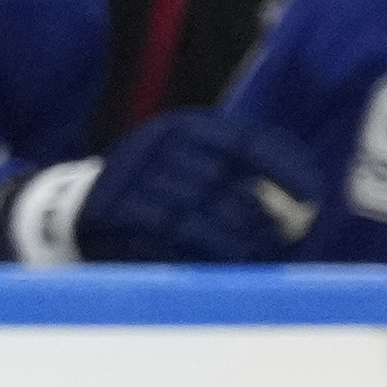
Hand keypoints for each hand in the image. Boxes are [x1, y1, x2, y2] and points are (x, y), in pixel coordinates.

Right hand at [74, 109, 323, 263]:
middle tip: (285, 238)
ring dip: (235, 235)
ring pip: (200, 205)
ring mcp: (135, 173)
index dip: (287, 166)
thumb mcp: (193, 171)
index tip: (315, 195)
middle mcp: (161, 141)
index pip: (250, 139)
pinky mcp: (115, 206)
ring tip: (256, 254)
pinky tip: (226, 260)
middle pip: (227, 178)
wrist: (71, 211)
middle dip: (261, 213)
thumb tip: (302, 208)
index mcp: (188, 126)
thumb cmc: (153, 195)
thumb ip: (239, 182)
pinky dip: (202, 246)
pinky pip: (169, 227)